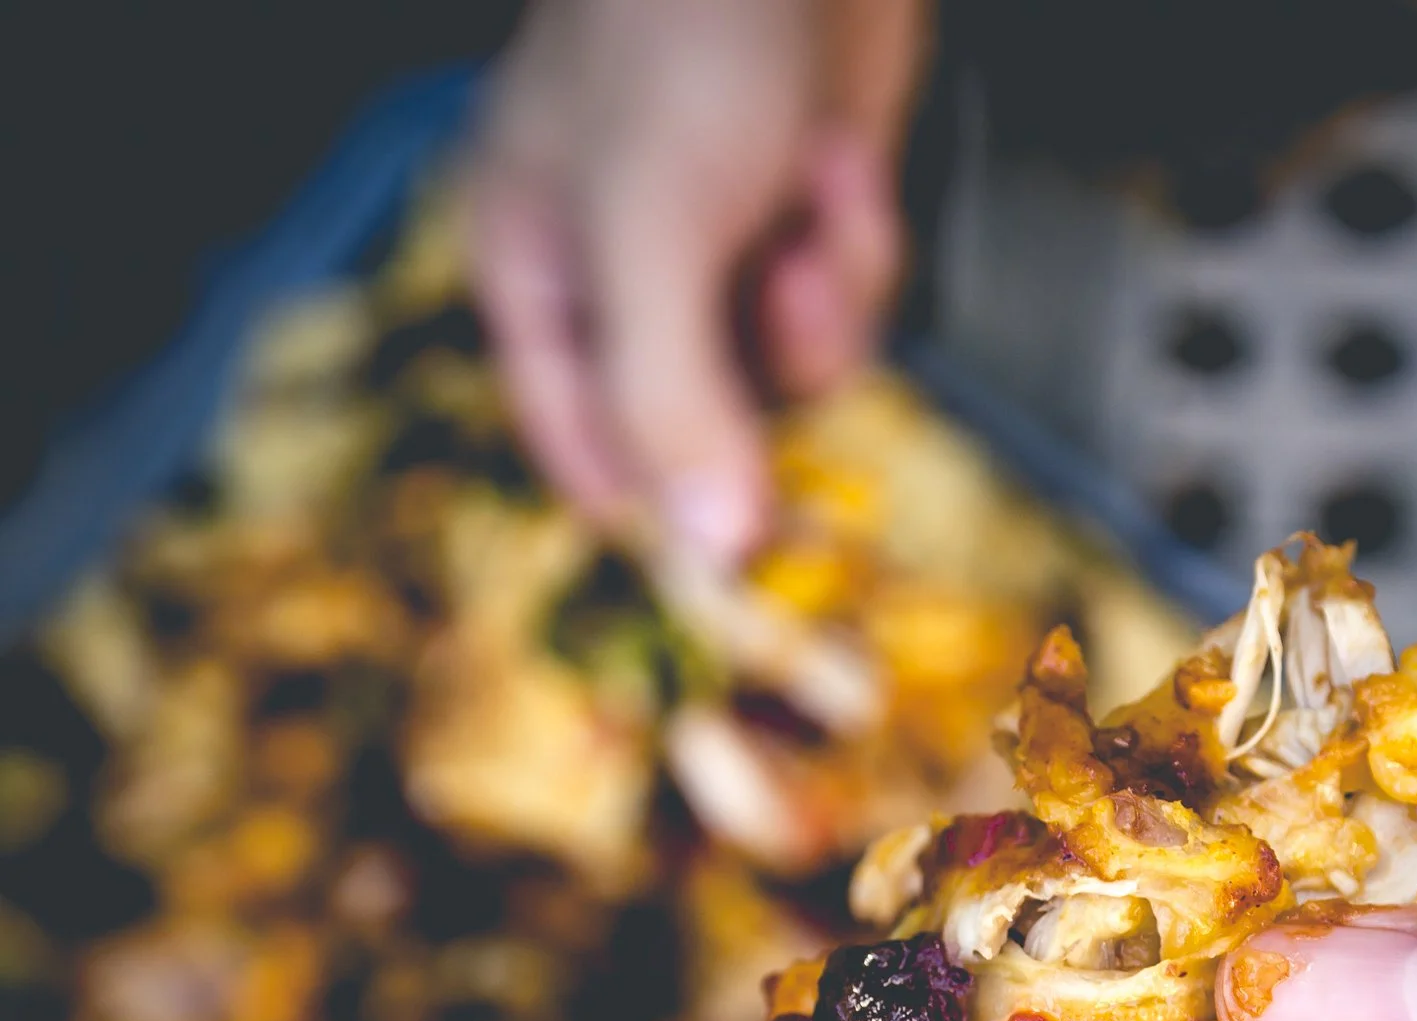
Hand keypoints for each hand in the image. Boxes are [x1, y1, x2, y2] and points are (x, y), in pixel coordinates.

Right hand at [467, 0, 928, 560]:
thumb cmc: (683, 28)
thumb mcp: (649, 230)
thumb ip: (669, 396)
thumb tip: (710, 548)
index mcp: (537, 273)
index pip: (581, 446)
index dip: (653, 505)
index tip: (725, 552)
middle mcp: (627, 278)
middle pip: (702, 426)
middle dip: (759, 381)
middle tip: (786, 305)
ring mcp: (722, 253)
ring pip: (788, 373)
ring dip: (821, 309)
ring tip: (812, 208)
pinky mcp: (806, 224)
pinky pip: (843, 309)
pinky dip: (859, 254)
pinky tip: (842, 172)